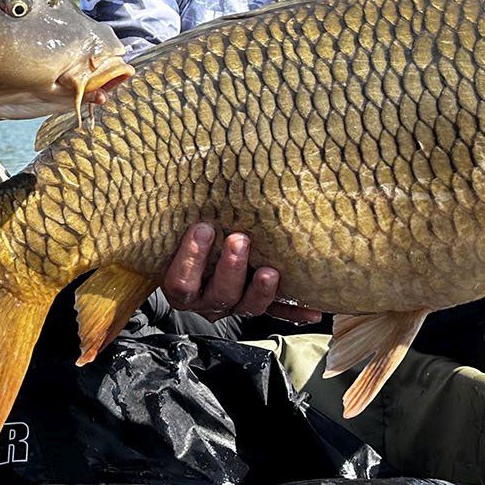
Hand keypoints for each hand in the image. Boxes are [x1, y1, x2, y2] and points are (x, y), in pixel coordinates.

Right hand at [161, 222, 322, 324]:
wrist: (199, 261)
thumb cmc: (184, 237)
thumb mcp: (172, 230)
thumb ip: (179, 216)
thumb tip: (189, 171)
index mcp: (182, 284)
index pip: (181, 281)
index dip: (191, 258)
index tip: (203, 228)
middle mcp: (206, 299)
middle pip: (219, 294)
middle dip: (231, 268)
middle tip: (240, 240)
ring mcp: (233, 304)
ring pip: (247, 306)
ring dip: (261, 290)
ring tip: (271, 272)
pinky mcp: (256, 305)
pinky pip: (276, 311)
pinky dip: (294, 312)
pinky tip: (311, 311)